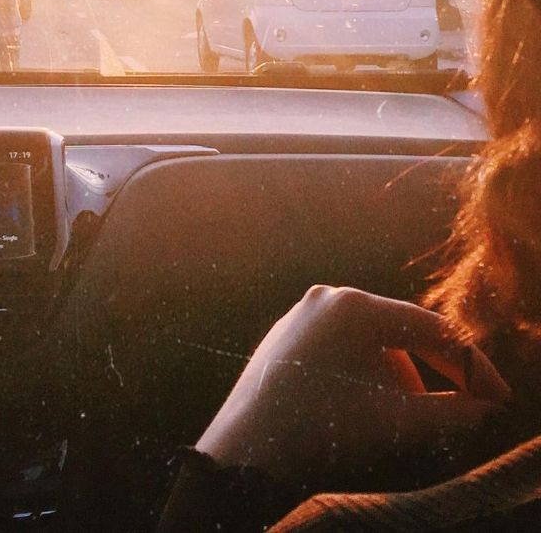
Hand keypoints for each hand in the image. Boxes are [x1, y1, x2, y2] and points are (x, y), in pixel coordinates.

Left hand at [197, 285, 509, 483]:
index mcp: (355, 306)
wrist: (249, 449)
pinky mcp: (286, 337)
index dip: (470, 365)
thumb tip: (482, 405)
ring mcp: (302, 315)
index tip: (496, 397)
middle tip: (467, 404)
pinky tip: (368, 408)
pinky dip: (365, 377)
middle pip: (401, 332)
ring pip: (370, 344)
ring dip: (399, 379)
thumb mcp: (400, 421)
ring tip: (405, 417)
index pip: (431, 329)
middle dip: (436, 372)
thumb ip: (452, 411)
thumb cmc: (324, 429)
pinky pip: (339, 351)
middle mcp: (327, 297)